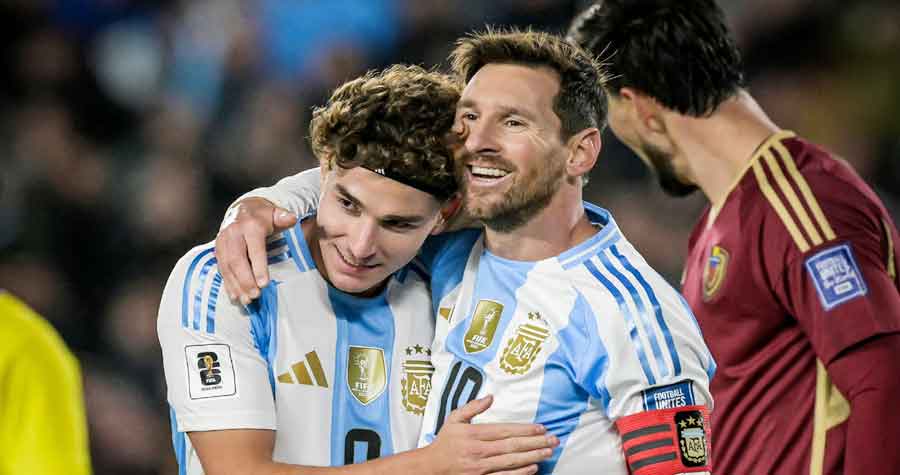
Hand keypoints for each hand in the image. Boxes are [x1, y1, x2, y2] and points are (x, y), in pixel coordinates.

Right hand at [216, 198, 296, 303]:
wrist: (241, 209)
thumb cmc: (263, 215)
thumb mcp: (275, 213)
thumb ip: (284, 217)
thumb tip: (292, 218)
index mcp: (250, 225)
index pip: (254, 248)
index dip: (259, 266)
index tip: (264, 283)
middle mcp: (234, 233)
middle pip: (237, 260)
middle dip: (246, 280)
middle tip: (255, 295)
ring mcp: (223, 242)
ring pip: (227, 267)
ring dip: (236, 285)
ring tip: (246, 300)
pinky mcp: (218, 250)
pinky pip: (221, 269)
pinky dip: (228, 284)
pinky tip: (235, 296)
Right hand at [426, 395, 557, 474]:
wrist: (430, 468)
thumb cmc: (444, 443)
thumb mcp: (454, 420)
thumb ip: (473, 408)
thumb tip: (491, 397)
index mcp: (473, 434)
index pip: (504, 430)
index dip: (524, 429)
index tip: (541, 428)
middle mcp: (478, 451)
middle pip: (512, 446)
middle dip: (535, 442)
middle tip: (553, 439)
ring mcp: (480, 468)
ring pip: (511, 462)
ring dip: (532, 456)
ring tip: (548, 452)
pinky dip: (520, 474)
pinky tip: (533, 468)